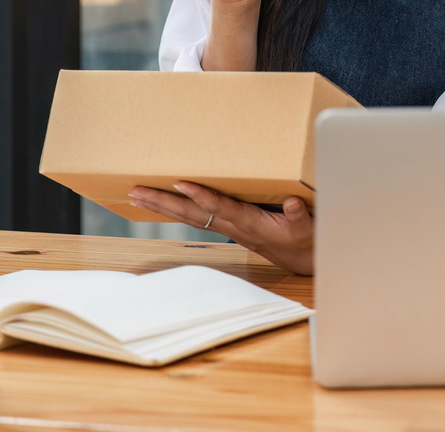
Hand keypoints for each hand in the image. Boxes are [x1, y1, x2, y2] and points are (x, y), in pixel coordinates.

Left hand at [128, 182, 314, 275]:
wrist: (304, 260)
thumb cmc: (305, 241)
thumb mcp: (307, 228)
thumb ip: (299, 216)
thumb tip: (293, 203)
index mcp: (250, 223)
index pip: (220, 208)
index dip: (201, 196)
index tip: (179, 184)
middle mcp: (233, 226)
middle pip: (192, 214)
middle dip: (164, 202)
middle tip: (137, 191)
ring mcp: (229, 228)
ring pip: (189, 216)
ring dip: (162, 207)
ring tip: (138, 195)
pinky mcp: (229, 227)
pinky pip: (197, 217)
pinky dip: (176, 210)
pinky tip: (163, 203)